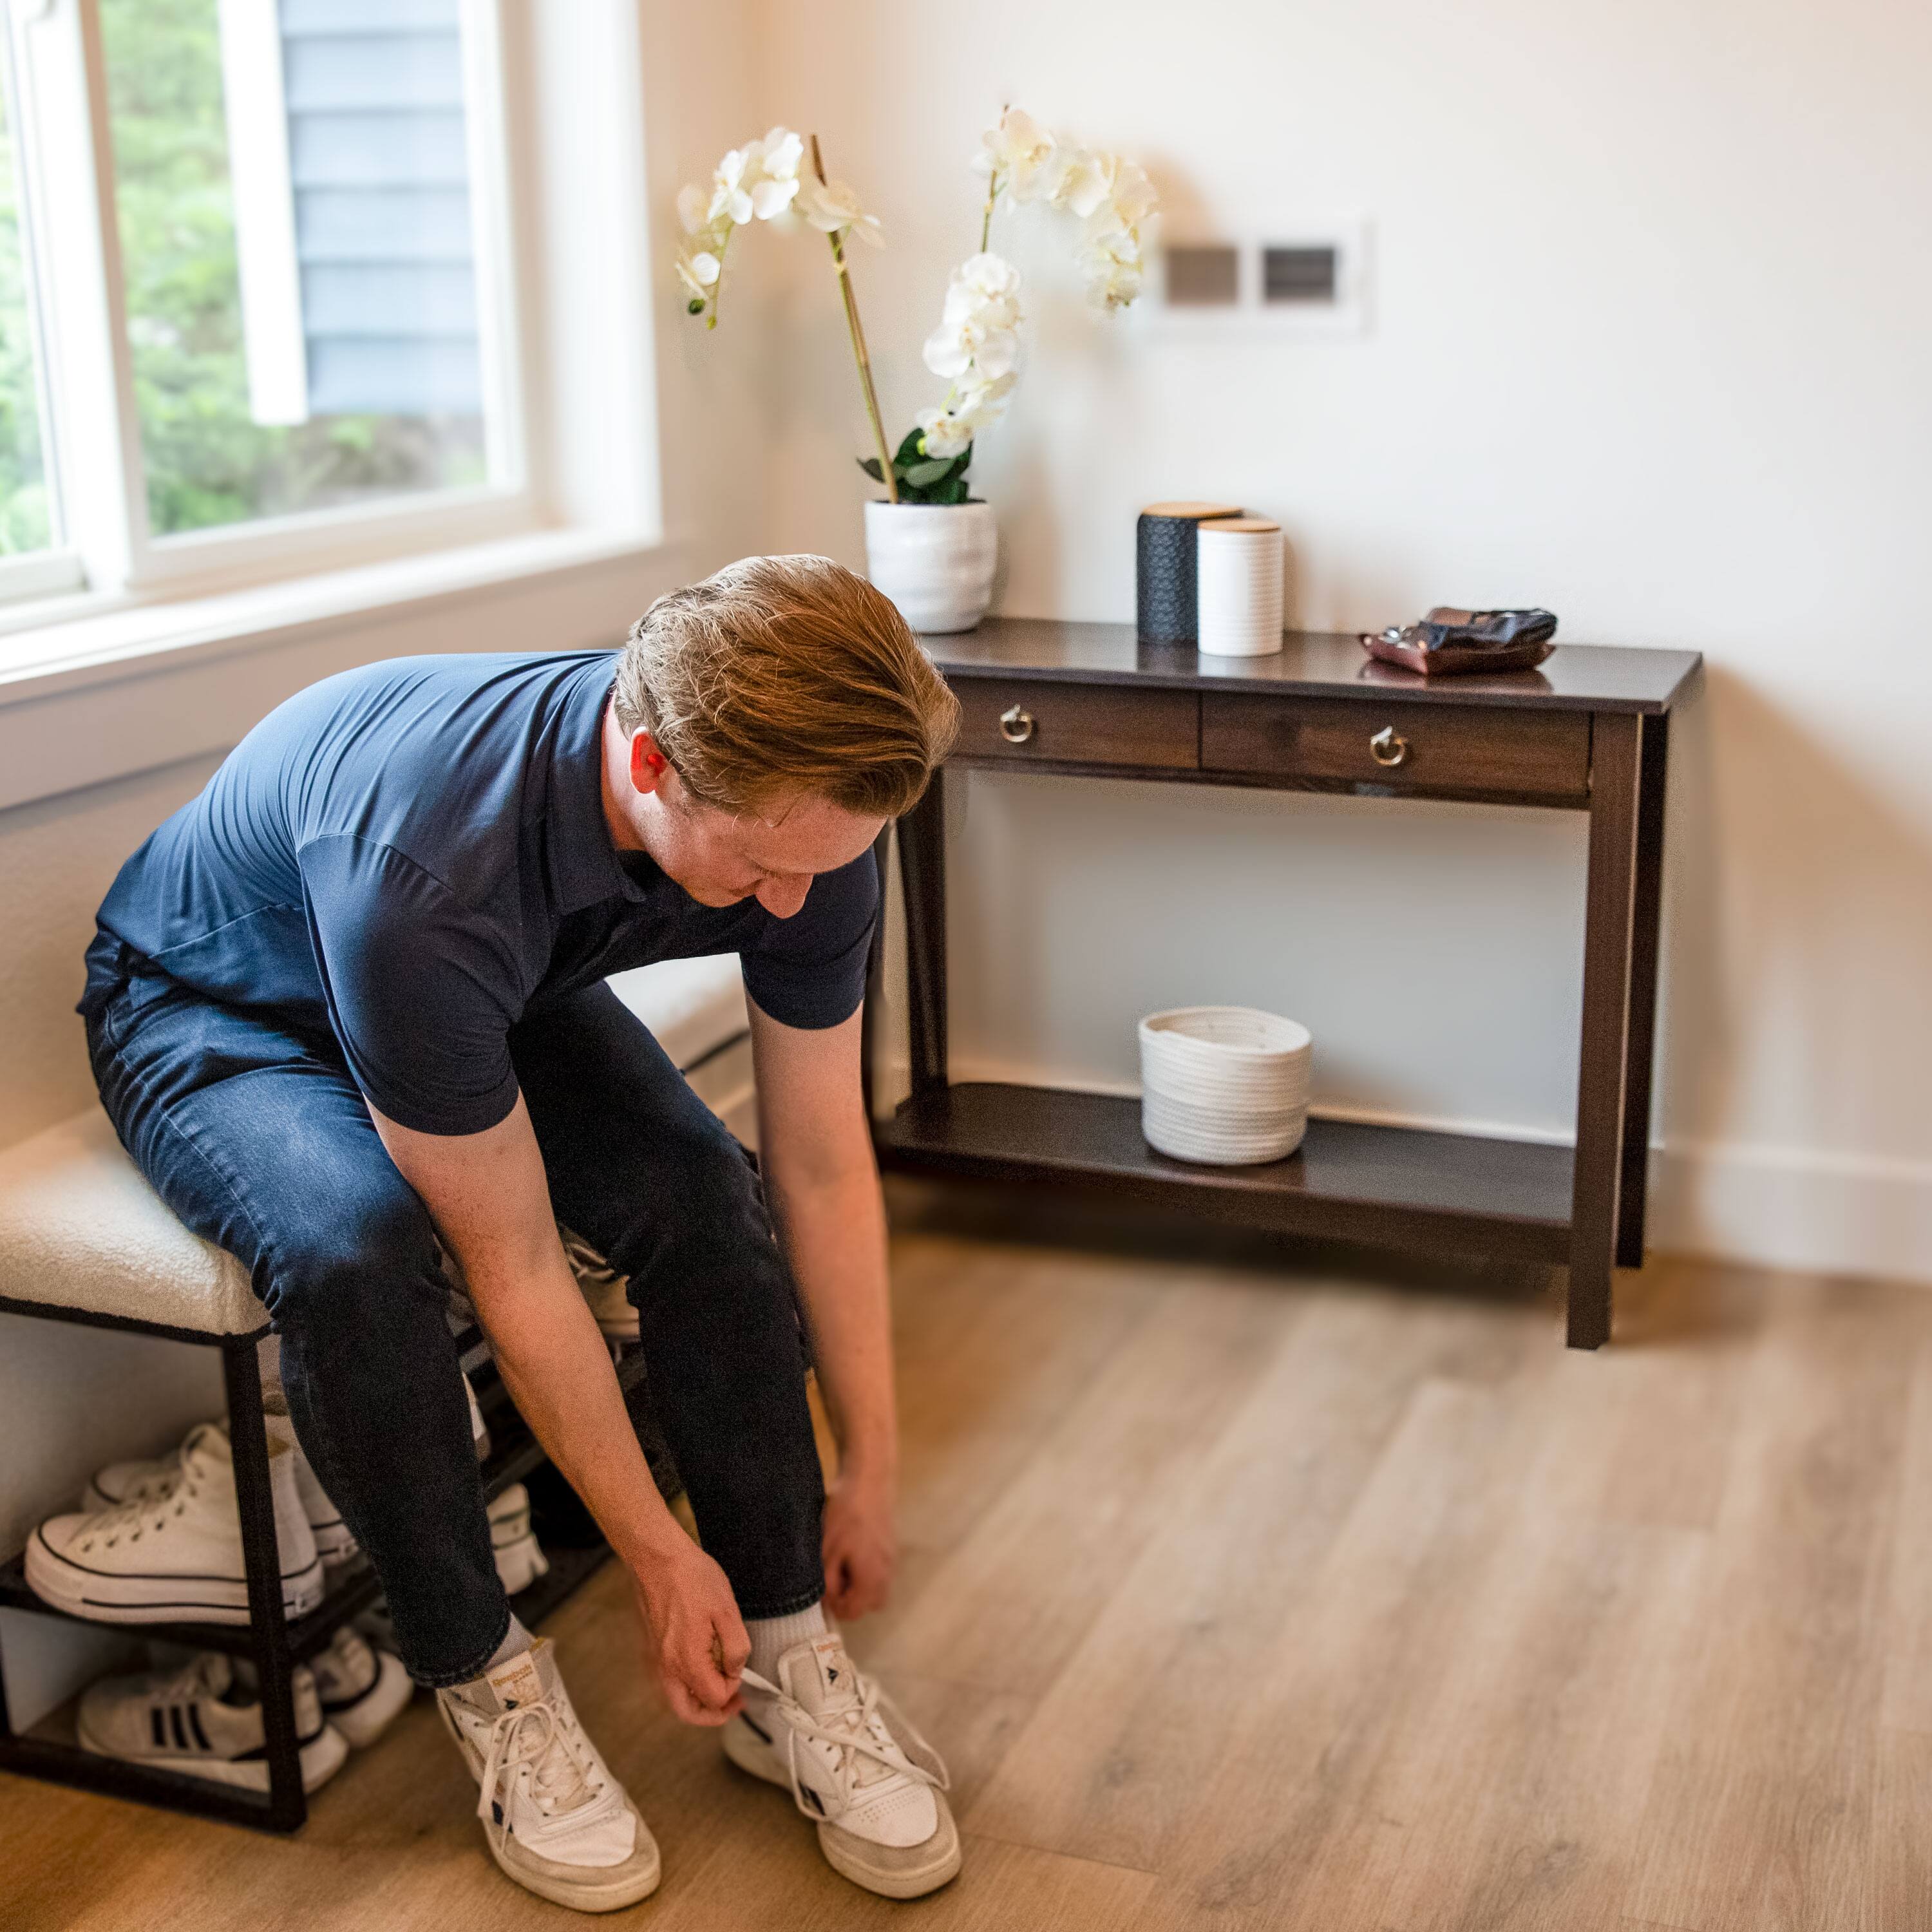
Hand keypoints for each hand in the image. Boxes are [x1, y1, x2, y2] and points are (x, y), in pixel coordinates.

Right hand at [631, 1542, 748, 1725]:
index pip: (714, 1697)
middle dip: (712, 1714)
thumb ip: (735, 1648)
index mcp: (687, 1661)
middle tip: (733, 1704)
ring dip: (698, 1701)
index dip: (734, 1689)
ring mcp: (655, 1658)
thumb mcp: (727, 1610)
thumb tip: (735, 1671)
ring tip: (719, 1687)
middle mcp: (666, 1667)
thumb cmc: (693, 1578)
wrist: (657, 1557)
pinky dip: (685, 1685)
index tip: (742, 1670)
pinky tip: (701, 1667)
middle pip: (687, 1711)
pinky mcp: (651, 1647)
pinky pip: (667, 1680)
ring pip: (675, 1698)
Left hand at [822, 1468, 896, 1621]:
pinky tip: (851, 1550)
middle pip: (870, 1604)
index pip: (854, 1612)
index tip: (823, 1591)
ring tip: (842, 1565)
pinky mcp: (890, 1544)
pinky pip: (880, 1570)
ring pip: (877, 1587)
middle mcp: (886, 1571)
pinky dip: (866, 1570)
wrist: (868, 1478)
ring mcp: (890, 1557)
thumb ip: (828, 1580)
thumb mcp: (827, 1549)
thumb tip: (828, 1600)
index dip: (835, 1607)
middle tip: (833, 1580)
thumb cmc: (845, 1513)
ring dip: (859, 1585)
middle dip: (851, 1600)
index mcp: (870, 1576)